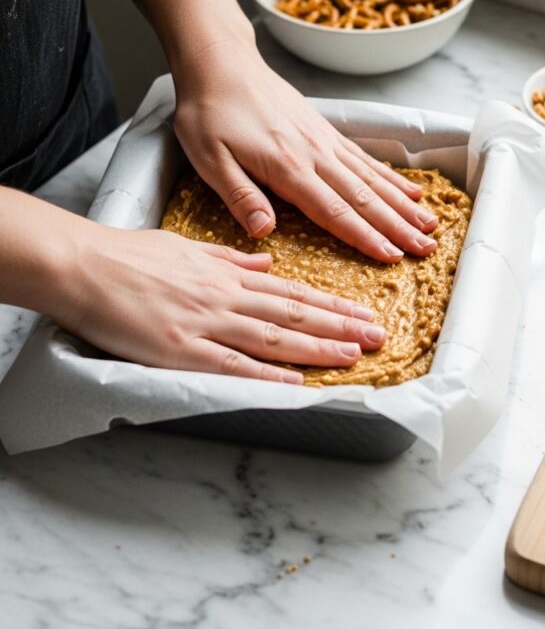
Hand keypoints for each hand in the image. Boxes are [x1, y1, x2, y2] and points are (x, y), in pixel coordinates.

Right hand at [55, 225, 385, 382]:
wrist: (83, 264)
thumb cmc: (129, 255)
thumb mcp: (187, 247)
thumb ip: (229, 258)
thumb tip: (265, 261)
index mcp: (227, 275)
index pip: (292, 292)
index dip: (331, 305)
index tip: (362, 313)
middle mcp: (225, 297)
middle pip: (293, 314)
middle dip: (339, 326)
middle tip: (377, 337)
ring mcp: (205, 323)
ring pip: (273, 337)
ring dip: (317, 347)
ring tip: (353, 355)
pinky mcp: (180, 349)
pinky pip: (231, 364)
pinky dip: (265, 374)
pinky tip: (294, 382)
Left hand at [172, 31, 438, 262]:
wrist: (220, 62)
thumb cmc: (209, 113)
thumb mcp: (209, 159)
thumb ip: (240, 196)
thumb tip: (264, 232)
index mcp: (287, 167)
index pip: (333, 211)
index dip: (364, 237)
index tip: (392, 257)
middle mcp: (315, 154)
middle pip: (364, 197)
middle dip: (398, 226)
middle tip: (426, 249)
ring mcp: (324, 140)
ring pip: (372, 178)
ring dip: (403, 204)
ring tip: (430, 224)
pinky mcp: (326, 130)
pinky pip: (364, 158)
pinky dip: (391, 176)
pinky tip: (410, 189)